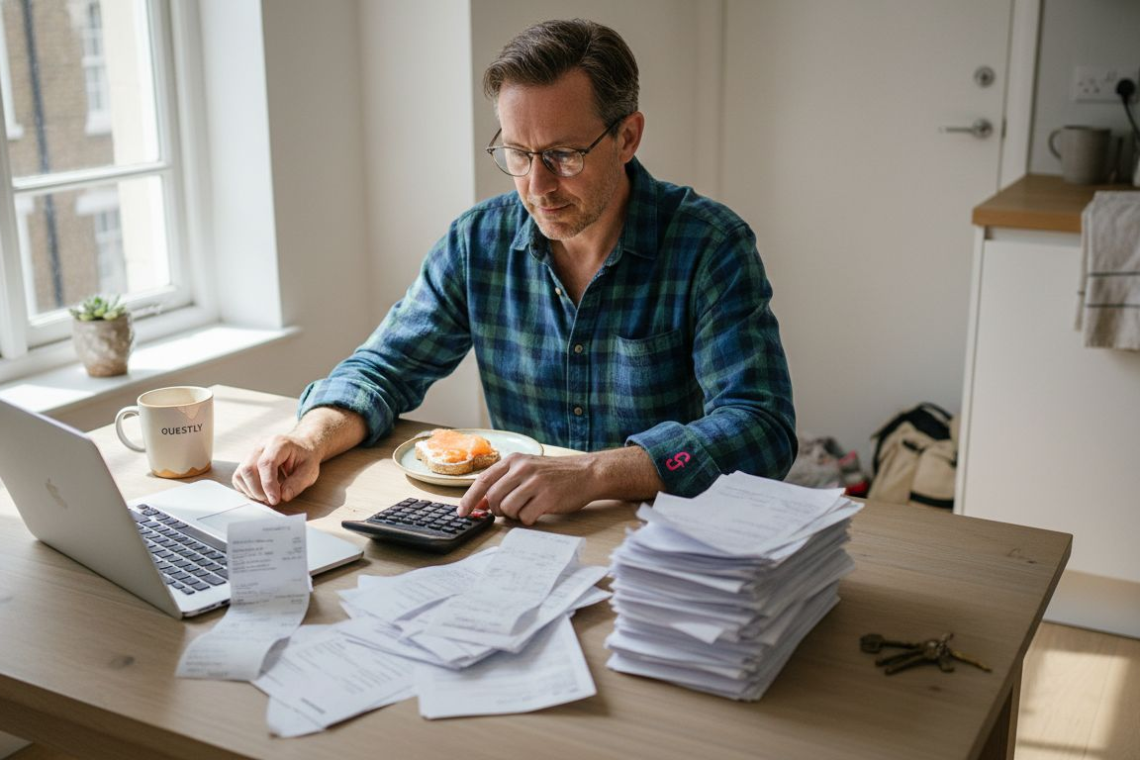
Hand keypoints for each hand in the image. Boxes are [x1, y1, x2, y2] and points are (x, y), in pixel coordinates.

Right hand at [232, 406, 366, 506]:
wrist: (304, 446)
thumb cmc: (307, 457)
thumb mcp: (310, 470)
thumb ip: (298, 482)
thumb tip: (284, 496)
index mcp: (278, 443)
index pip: (267, 464)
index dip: (269, 484)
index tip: (276, 499)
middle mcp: (261, 444)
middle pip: (248, 469)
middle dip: (258, 490)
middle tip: (272, 502)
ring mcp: (252, 451)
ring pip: (240, 473)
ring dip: (251, 491)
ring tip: (268, 498)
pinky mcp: (247, 460)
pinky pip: (239, 477)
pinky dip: (246, 489)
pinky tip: (261, 493)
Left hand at [457, 453, 597, 525]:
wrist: (586, 473)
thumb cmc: (555, 475)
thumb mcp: (527, 470)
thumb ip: (505, 482)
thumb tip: (481, 503)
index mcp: (514, 460)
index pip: (483, 480)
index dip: (470, 498)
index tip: (462, 512)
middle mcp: (522, 468)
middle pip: (493, 498)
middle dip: (497, 510)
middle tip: (509, 511)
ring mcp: (535, 482)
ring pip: (507, 509)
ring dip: (514, 515)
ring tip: (527, 508)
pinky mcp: (548, 497)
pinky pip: (525, 517)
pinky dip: (528, 520)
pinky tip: (537, 512)